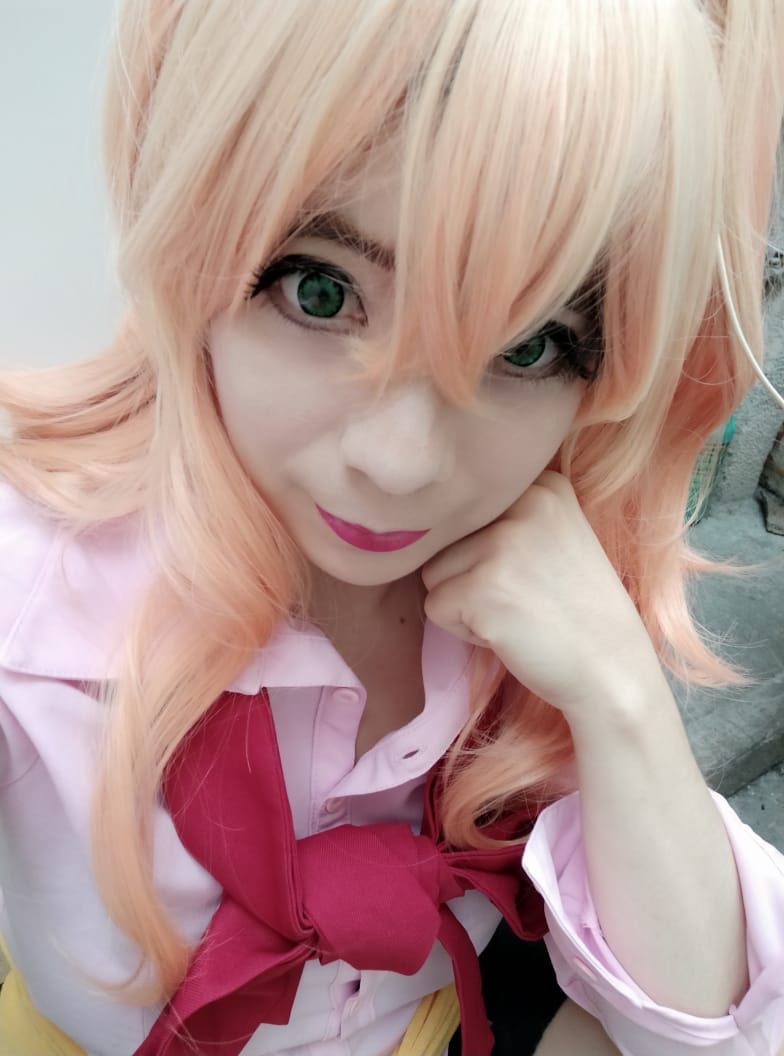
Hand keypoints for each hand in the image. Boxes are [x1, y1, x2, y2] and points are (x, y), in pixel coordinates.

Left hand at [420, 471, 660, 718]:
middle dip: (472, 577)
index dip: (487, 551)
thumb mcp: (559, 539)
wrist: (613, 671)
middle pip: (448, 538)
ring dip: (464, 602)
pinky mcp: (481, 587)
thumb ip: (511, 518)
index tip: (530, 574)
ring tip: (515, 614)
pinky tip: (507, 633)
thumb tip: (436, 514)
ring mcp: (501, 543)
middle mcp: (524, 503)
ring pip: (435, 571)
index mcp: (544, 487)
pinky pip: (435, 607)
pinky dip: (463, 630)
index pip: (471, 509)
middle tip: (524, 600)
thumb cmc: (581, 614)